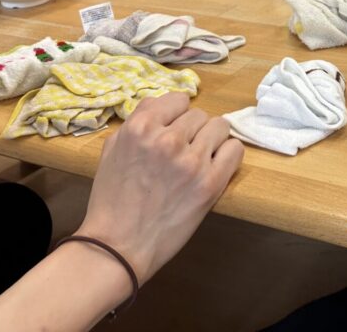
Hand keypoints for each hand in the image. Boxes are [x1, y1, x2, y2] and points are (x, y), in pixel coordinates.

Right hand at [74, 93, 244, 284]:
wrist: (118, 246)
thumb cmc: (111, 200)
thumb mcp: (113, 149)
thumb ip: (137, 121)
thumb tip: (161, 104)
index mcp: (140, 127)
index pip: (178, 100)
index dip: (176, 115)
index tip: (174, 130)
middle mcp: (168, 139)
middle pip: (199, 115)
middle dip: (192, 131)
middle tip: (183, 152)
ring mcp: (191, 160)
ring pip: (220, 127)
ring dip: (211, 141)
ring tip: (199, 159)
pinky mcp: (210, 183)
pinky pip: (235, 149)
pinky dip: (228, 154)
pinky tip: (215, 166)